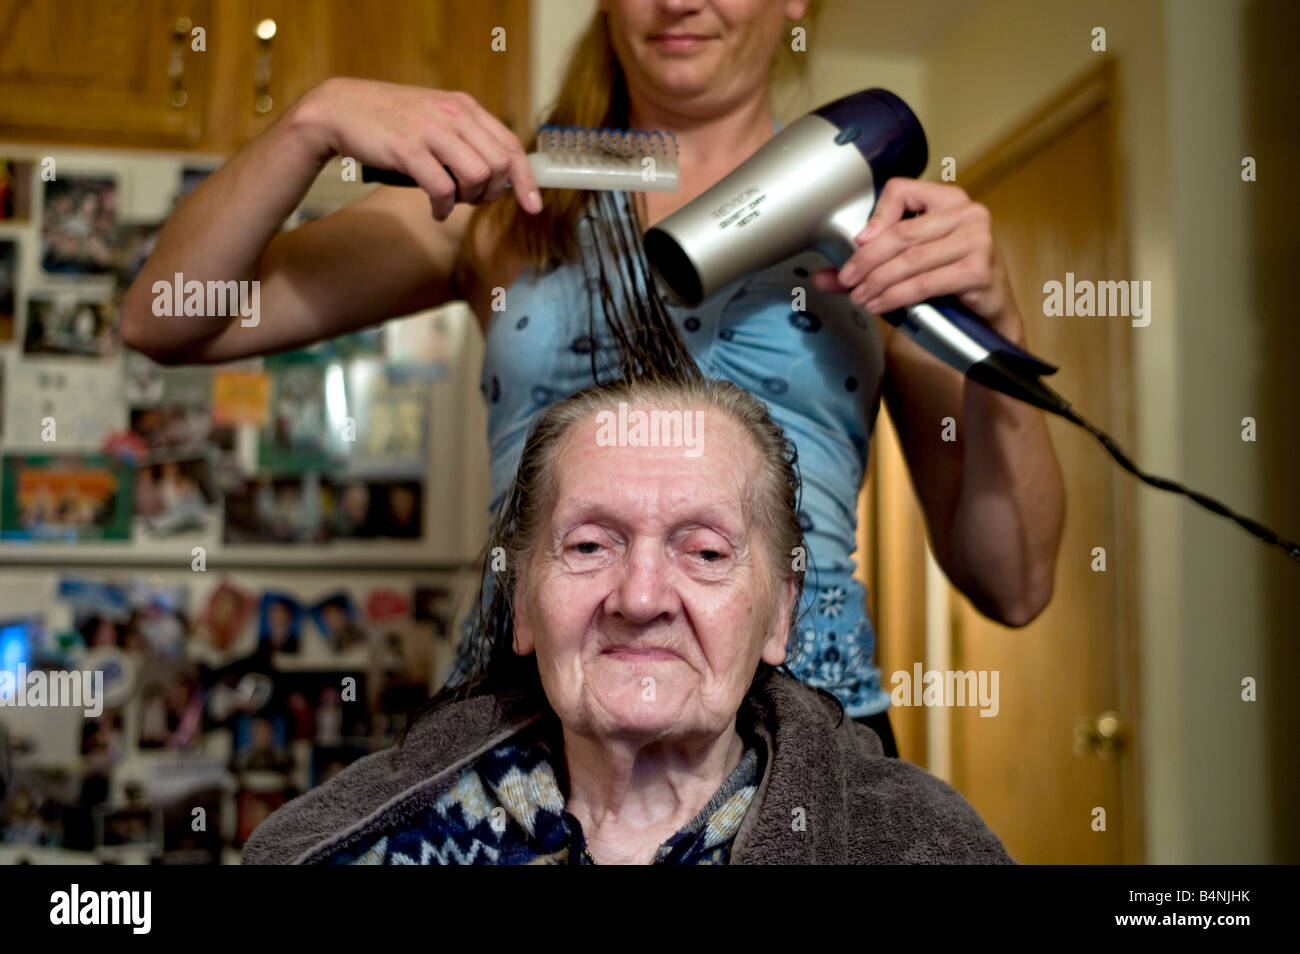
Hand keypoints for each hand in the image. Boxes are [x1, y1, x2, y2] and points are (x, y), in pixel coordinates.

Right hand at [293, 77, 541, 220]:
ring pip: (477, 176)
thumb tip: (497, 175)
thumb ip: (465, 138)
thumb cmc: (390, 121)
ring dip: (469, 199)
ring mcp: (431, 130)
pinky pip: (443, 189)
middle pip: (499, 166)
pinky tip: (436, 209)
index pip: (510, 145)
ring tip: (452, 201)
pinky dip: (444, 207)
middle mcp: (453, 115)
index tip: (533, 206)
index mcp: (464, 107)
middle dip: (492, 193)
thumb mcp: (435, 118)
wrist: (340, 110)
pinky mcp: (408, 149)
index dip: (526, 180)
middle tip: (472, 200)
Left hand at [811, 178, 1021, 337]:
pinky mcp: (979, 270)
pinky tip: (880, 304)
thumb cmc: (951, 282)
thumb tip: (823, 277)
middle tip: (847, 279)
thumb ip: (870, 264)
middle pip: (902, 233)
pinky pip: (926, 283)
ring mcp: (977, 240)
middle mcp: (967, 213)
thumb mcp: (912, 263)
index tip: (858, 242)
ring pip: (911, 260)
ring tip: (860, 296)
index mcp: (948, 200)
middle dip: (866, 260)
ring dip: (878, 281)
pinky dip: (897, 296)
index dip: (875, 216)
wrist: (989, 316)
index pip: (902, 190)